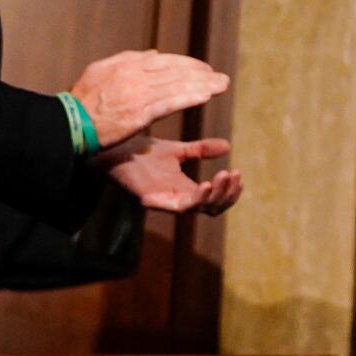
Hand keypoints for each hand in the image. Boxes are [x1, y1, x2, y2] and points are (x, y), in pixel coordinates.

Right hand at [71, 50, 228, 147]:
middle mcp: (133, 74)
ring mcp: (136, 93)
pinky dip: (190, 97)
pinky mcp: (139, 113)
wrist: (67, 124)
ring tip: (222, 86)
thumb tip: (153, 53)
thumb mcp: (100, 71)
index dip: (187, 64)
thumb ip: (127, 60)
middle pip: (175, 71)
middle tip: (220, 78)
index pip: (164, 60)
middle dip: (201, 73)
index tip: (203, 69)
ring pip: (177, 85)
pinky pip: (170, 102)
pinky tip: (206, 96)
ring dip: (203, 85)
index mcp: (124, 64)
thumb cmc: (81, 102)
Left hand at [96, 136, 240, 214]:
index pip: (215, 200)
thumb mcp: (179, 150)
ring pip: (198, 208)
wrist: (118, 151)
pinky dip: (194, 199)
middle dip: (226, 194)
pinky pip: (178, 207)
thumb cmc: (144, 154)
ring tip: (221, 176)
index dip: (229, 191)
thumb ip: (201, 150)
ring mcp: (165, 202)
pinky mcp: (152, 201)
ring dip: (214, 195)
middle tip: (232, 175)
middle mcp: (178, 199)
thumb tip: (228, 146)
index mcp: (186, 190)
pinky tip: (203, 184)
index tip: (238, 174)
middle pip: (211, 208)